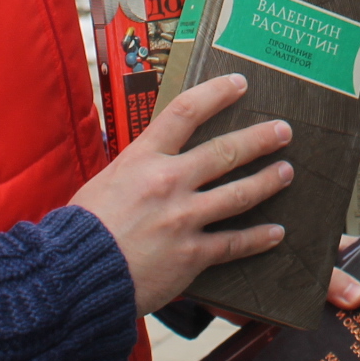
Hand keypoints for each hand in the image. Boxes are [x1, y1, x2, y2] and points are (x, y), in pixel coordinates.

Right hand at [72, 73, 300, 315]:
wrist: (73, 276)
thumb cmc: (83, 228)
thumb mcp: (107, 181)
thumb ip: (138, 168)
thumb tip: (155, 157)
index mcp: (143, 158)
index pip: (186, 112)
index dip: (217, 93)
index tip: (240, 84)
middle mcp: (169, 182)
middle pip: (225, 151)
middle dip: (260, 138)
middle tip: (283, 130)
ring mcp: (184, 218)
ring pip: (239, 193)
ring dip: (268, 181)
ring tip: (286, 172)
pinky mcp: (192, 255)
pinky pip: (234, 243)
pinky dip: (259, 238)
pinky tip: (276, 232)